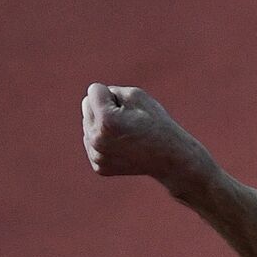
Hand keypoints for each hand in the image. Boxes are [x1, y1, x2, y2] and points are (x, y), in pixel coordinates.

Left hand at [81, 83, 213, 192]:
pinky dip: (105, 142)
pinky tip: (123, 147)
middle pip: (87, 106)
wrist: (170, 159)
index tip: (130, 110)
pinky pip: (92, 143)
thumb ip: (109, 91)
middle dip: (104, 109)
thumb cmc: (155, 124)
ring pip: (88, 125)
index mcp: (106, 120)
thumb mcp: (137, 95)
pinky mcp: (99, 166)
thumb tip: (89, 105)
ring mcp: (97, 155)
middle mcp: (97, 139)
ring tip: (126, 135)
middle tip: (128, 122)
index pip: (94, 90)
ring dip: (103, 125)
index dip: (113, 95)